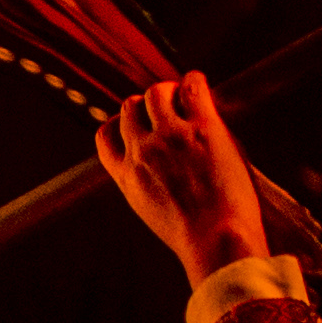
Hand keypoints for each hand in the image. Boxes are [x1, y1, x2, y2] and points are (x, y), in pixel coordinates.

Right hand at [95, 71, 271, 282]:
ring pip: (156, 92)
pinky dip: (194, 81)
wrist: (216, 242)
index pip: (105, 134)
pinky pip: (191, 87)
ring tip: (187, 100)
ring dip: (170, 92)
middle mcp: (142, 151)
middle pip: (130, 107)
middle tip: (171, 111)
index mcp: (126, 176)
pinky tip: (199, 86)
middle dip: (148, 106)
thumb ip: (146, 185)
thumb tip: (156, 171)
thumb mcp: (153, 213)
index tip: (138, 126)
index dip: (121, 124)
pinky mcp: (202, 128)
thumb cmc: (194, 236)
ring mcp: (170, 136)